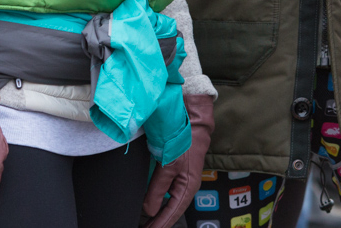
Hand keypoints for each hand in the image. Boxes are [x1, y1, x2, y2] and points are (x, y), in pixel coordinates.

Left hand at [141, 93, 215, 227]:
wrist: (193, 123)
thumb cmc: (184, 142)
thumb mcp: (168, 166)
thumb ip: (157, 189)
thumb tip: (149, 210)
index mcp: (187, 189)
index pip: (171, 214)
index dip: (159, 225)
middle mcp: (186, 188)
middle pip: (171, 212)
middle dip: (158, 223)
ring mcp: (183, 182)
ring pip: (170, 205)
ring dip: (158, 215)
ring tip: (147, 224)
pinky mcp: (178, 175)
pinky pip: (169, 195)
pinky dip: (160, 204)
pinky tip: (153, 208)